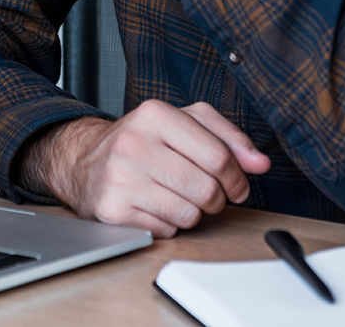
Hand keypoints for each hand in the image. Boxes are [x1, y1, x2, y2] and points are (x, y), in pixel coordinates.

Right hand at [15, 101, 271, 238]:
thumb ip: (227, 137)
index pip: (218, 156)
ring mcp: (120, 178)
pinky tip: (157, 207)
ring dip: (194, 213)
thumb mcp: (184, 123)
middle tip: (211, 194)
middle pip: (206, 188)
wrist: (83, 161)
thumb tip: (260, 163)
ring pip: (189, 213)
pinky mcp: (112, 211)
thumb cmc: (142, 140)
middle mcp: (133, 143)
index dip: (236, 177)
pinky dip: (170, 225)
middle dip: (217, 198)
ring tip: (181, 198)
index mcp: (155, 114)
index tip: (237, 184)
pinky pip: (166, 230)